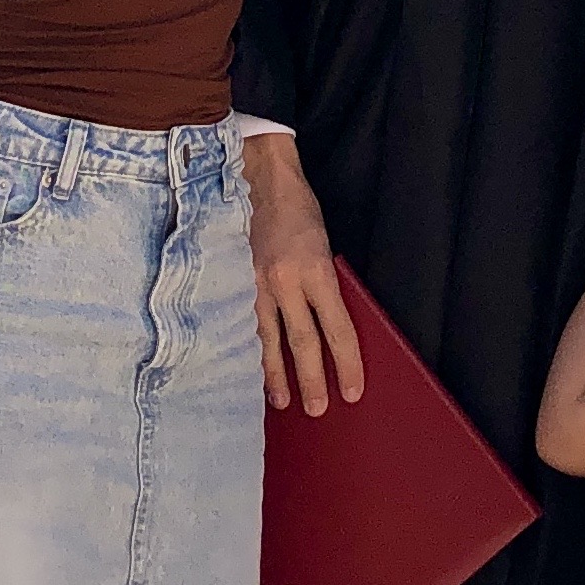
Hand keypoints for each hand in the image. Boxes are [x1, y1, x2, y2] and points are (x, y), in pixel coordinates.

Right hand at [246, 132, 364, 415]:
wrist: (256, 175)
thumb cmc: (297, 209)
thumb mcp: (323, 245)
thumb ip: (323, 284)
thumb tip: (327, 324)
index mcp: (316, 270)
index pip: (338, 329)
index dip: (348, 363)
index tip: (353, 389)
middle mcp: (286, 281)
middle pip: (303, 343)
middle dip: (312, 379)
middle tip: (319, 408)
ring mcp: (254, 283)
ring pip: (266, 340)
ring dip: (276, 375)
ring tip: (281, 401)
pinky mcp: (231, 280)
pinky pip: (240, 324)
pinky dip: (245, 349)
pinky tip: (247, 368)